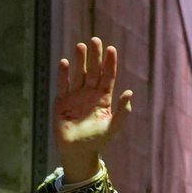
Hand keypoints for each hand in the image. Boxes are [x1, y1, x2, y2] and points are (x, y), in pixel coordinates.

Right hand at [54, 36, 134, 184]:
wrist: (78, 152)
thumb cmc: (98, 141)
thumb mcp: (113, 127)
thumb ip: (123, 111)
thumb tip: (129, 92)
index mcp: (104, 98)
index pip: (107, 76)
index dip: (110, 63)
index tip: (111, 49)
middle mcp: (89, 94)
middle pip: (93, 71)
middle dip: (94, 57)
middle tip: (95, 40)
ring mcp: (75, 96)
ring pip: (78, 74)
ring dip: (80, 61)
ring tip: (81, 46)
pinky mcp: (61, 102)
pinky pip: (63, 85)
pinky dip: (64, 75)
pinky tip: (65, 63)